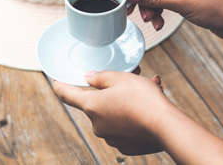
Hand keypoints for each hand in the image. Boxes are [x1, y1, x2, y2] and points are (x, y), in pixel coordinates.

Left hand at [53, 71, 169, 155]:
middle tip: (130, 79)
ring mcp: (110, 138)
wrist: (166, 126)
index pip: (67, 95)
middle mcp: (97, 124)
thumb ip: (101, 77)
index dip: (60, 86)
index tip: (56, 82)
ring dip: (126, 102)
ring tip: (148, 91)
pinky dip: (133, 117)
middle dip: (112, 91)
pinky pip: (125, 127)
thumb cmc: (143, 99)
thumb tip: (89, 78)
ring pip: (114, 114)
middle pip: (97, 103)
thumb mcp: (120, 78)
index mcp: (91, 106)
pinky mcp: (125, 145)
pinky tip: (148, 108)